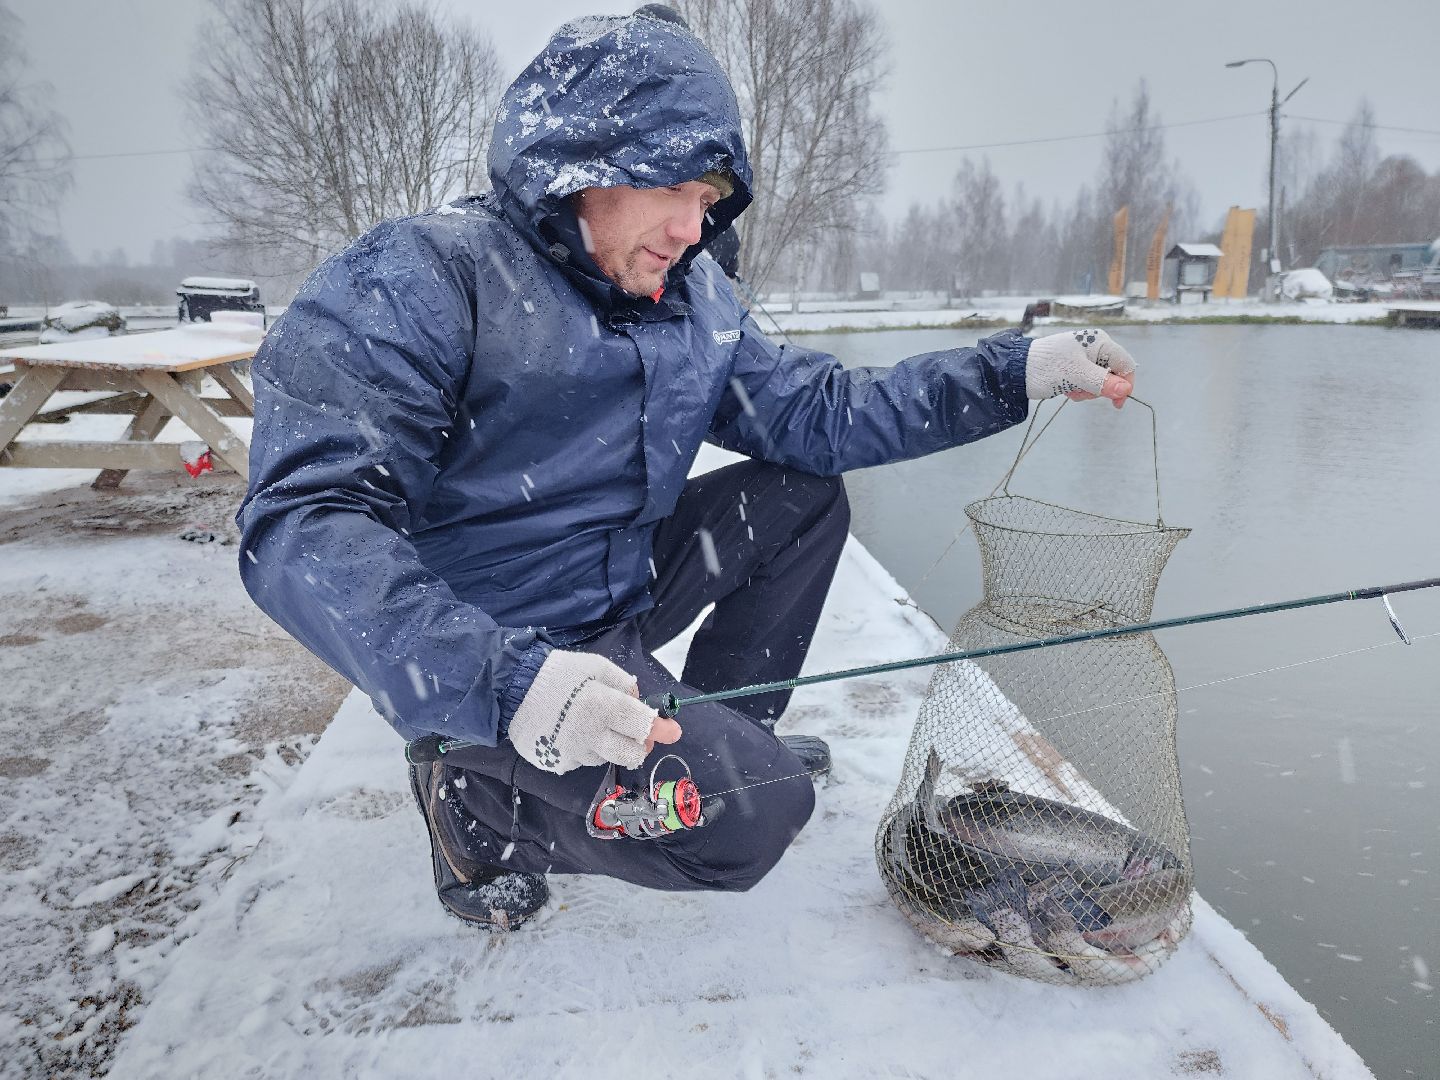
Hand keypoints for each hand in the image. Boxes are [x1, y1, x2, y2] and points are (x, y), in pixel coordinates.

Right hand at [507, 650, 681, 773]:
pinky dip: (584, 748)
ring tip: (591, 722)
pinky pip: (581, 760)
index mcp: (602, 707)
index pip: (641, 724)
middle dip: (639, 744)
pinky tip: (571, 731)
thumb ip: (622, 683)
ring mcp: (573, 754)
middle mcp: (591, 736)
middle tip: (636, 732)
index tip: (673, 731)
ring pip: (605, 757)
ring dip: (608, 744)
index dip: (660, 729)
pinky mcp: (558, 764)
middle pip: (630, 755)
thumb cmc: (557, 673)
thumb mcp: (595, 666)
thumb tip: (638, 701)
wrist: (511, 689)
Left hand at [1025, 329, 1135, 407]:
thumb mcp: (1076, 375)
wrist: (1018, 370)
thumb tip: (1125, 389)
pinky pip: (1087, 384)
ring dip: (1086, 391)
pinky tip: (1065, 389)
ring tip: (1069, 389)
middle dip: (1099, 388)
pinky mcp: (1075, 369)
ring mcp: (1085, 359)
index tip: (1116, 403)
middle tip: (1081, 391)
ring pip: (1100, 382)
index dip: (1125, 383)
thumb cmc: (1046, 367)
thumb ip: (1102, 382)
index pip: (1125, 363)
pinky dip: (1079, 390)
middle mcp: (1095, 348)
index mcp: (1100, 342)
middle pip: (1113, 374)